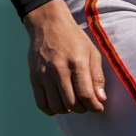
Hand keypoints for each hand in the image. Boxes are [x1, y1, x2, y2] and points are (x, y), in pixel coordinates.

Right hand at [22, 0, 106, 114]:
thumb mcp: (92, 52)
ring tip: (74, 104)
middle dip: (83, 109)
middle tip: (87, 105)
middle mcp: (59, 70)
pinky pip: (42, 103)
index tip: (99, 108)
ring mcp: (44, 75)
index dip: (94, 106)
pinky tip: (60, 105)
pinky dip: (52, 110)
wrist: (49, 25)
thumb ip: (97, 76)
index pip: (85, 94)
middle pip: (71, 103)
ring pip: (56, 106)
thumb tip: (100, 99)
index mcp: (77, 62)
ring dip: (68, 110)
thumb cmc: (75, 39)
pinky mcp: (34, 78)